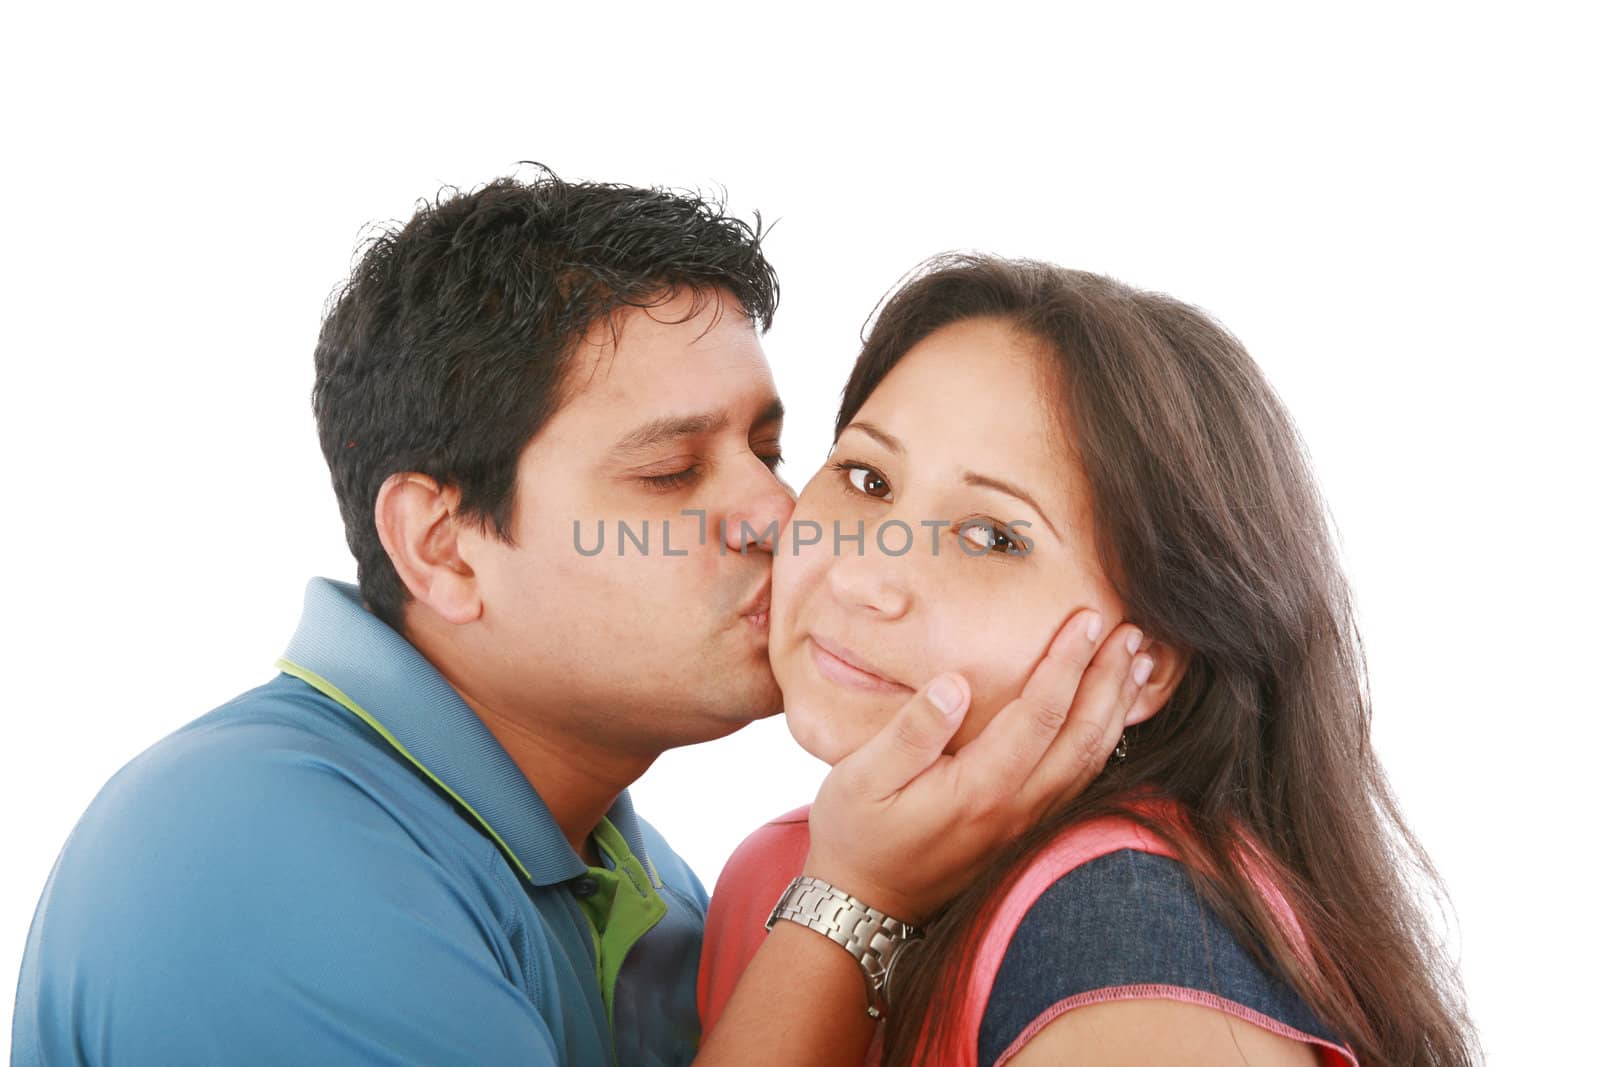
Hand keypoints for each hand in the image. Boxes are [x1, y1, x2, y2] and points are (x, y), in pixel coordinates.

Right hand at [802, 607, 1149, 922]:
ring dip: (1117, 708)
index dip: (1067, 662)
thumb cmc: (856, 837)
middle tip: (1133, 630)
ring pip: (1091, 761)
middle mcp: (1015, 808)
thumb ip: (910, 732)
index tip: (1087, 619)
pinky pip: (1081, 782)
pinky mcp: (1025, 834)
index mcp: (979, 787)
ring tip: (1139, 664)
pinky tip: (1111, 717)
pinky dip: (1106, 742)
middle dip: (1110, 678)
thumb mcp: (859, 779)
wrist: (865, 908)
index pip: (1039, 713)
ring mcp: (1026, 825)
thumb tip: (954, 684)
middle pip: (1082, 734)